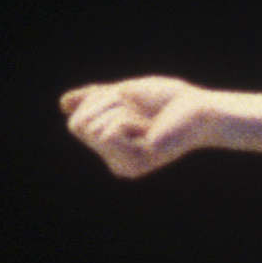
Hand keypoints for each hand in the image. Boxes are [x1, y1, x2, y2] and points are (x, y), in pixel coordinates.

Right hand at [62, 76, 215, 180]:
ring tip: (145, 120)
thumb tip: (63, 104)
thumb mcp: (122, 95)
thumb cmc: (166, 100)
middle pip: (77, 125)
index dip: (95, 101)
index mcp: (112, 149)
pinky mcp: (134, 165)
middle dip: (103, 105)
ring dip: (117, 111)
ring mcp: (124, 167)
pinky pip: (105, 133)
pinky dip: (124, 120)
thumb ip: (94, 100)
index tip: (126, 101)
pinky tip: (147, 129)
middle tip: (136, 109)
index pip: (75, 122)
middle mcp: (115, 163)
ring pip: (90, 128)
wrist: (198, 109)